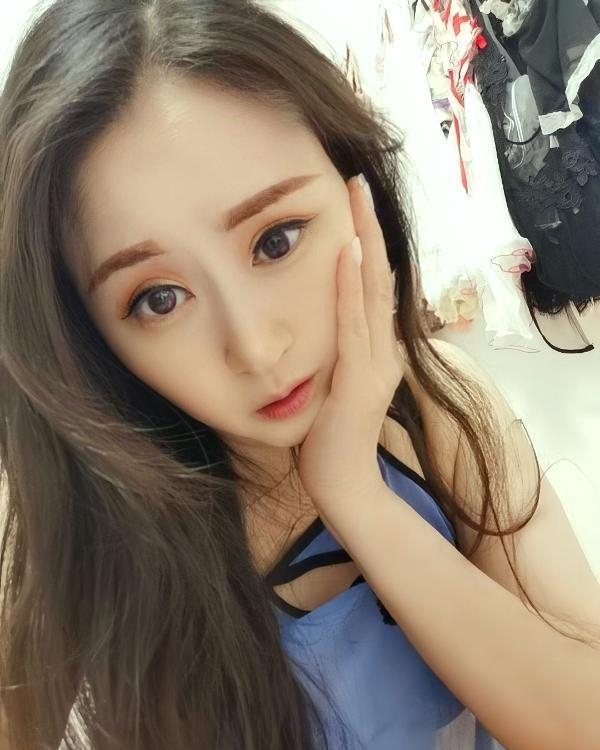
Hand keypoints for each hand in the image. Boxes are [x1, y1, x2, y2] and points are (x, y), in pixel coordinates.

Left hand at [297, 174, 404, 510]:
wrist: (340, 483)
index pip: (372, 288)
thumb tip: (320, 323)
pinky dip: (350, 287)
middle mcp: (384, 350)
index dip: (367, 245)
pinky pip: (354, 325)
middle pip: (379, 278)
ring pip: (371, 292)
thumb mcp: (333, 383)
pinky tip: (347, 251)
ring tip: (357, 198)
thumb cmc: (329, 436)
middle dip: (368, 228)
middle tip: (357, 182)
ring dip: (364, 241)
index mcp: (376, 349)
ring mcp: (376, 364)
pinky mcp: (361, 380)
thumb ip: (335, 352)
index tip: (353, 207)